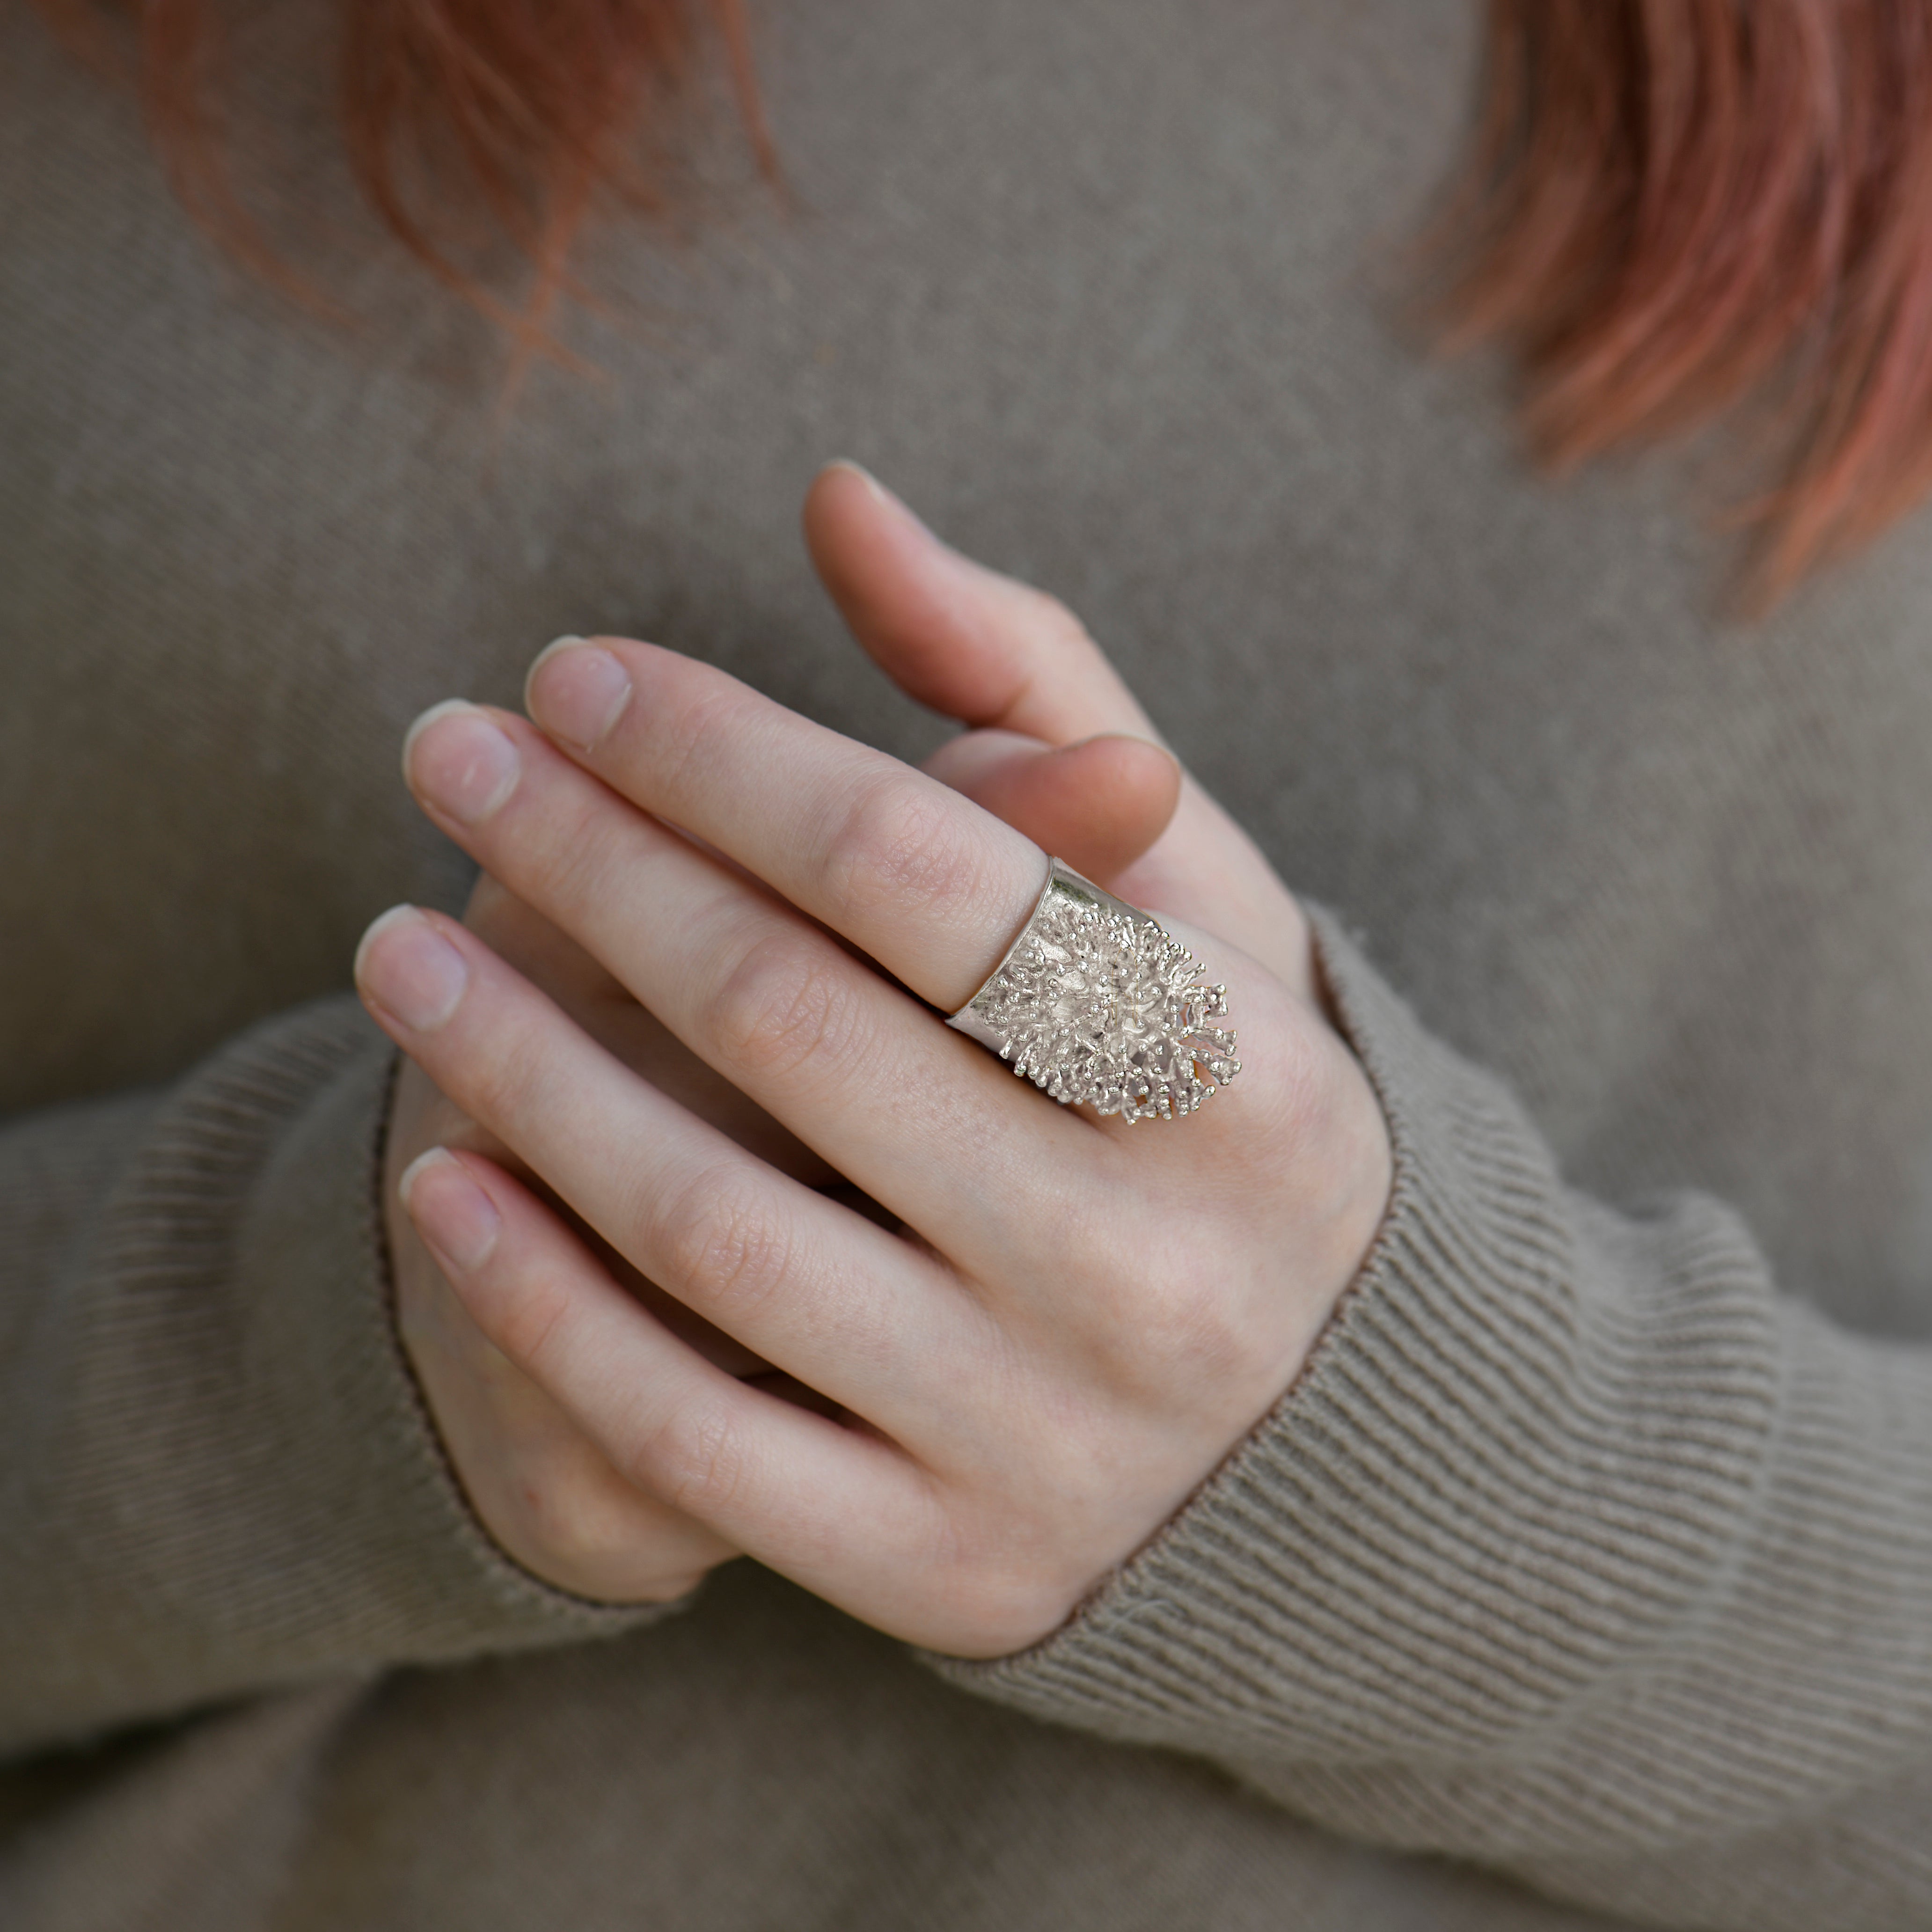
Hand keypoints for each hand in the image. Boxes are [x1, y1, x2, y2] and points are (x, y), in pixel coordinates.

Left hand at [358, 472, 1390, 1653]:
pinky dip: (538, 1299)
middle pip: (793, 1018)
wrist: (1308, 1423)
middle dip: (585, 857)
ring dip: (516, 1062)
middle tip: (444, 747)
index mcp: (1239, 1074)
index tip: (573, 676)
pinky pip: (692, 1437)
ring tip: (395, 940)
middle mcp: (1152, 1267)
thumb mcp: (1179, 894)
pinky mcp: (944, 1566)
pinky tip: (433, 1169)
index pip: (924, 864)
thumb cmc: (1207, 1097)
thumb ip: (1032, 692)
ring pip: (714, 1227)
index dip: (720, 748)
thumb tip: (839, 499)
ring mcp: (1043, 1437)